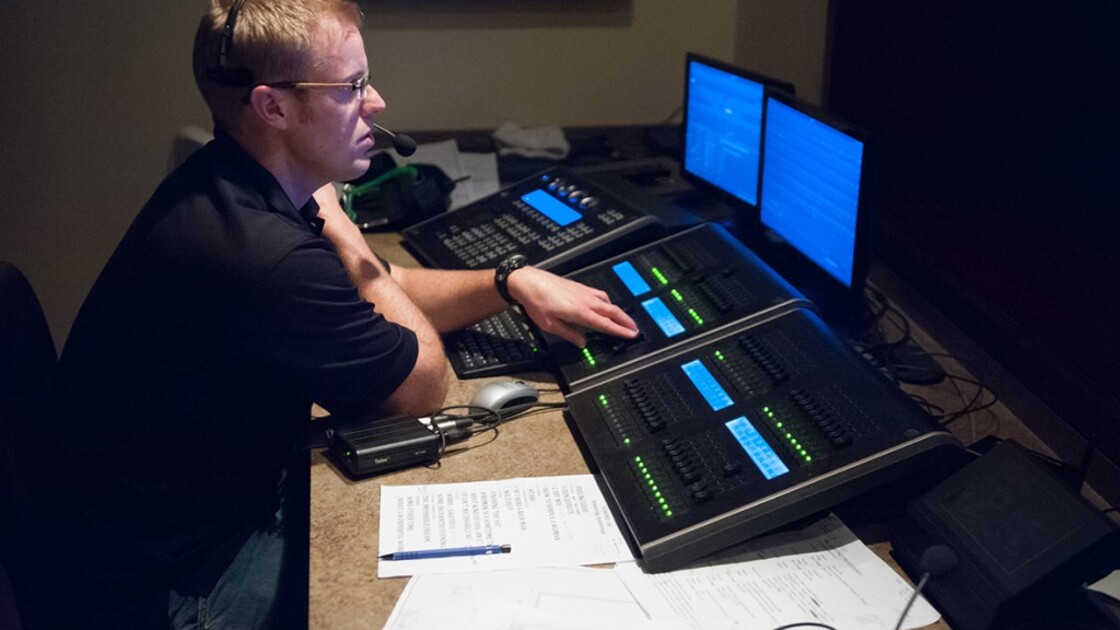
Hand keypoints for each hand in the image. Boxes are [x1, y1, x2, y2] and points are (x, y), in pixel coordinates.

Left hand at [507, 266, 638, 346]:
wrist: (529, 282)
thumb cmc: (537, 301)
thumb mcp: (550, 325)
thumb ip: (569, 334)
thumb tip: (581, 342)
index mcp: (580, 312)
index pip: (606, 324)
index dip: (620, 331)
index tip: (631, 335)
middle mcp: (585, 301)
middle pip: (612, 311)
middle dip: (626, 321)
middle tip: (635, 329)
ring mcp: (584, 292)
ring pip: (608, 302)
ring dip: (618, 311)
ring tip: (625, 318)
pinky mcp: (580, 287)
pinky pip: (600, 294)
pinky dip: (608, 301)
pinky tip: (606, 303)